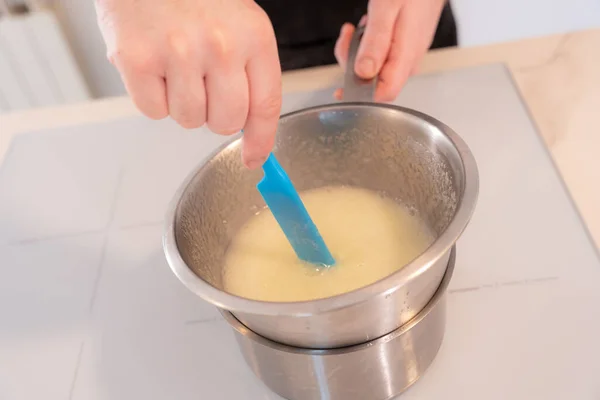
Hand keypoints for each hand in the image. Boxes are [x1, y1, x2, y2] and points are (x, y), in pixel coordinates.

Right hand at [95, 0, 281, 168]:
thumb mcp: (238, 22)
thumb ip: (249, 72)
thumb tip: (252, 134)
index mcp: (253, 35)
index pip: (265, 105)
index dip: (260, 139)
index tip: (254, 156)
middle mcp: (220, 45)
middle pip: (226, 121)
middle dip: (215, 114)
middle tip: (202, 85)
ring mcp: (177, 52)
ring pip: (190, 120)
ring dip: (182, 103)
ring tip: (174, 66)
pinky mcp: (137, 59)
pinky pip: (153, 111)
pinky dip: (152, 97)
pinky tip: (153, 66)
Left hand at [334, 0, 445, 101]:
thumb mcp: (386, 8)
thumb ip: (375, 41)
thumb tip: (363, 72)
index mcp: (406, 57)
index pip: (384, 94)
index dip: (360, 96)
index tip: (340, 88)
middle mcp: (408, 62)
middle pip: (373, 82)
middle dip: (352, 62)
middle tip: (348, 35)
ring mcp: (406, 56)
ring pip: (373, 69)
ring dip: (358, 50)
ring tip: (361, 26)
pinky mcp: (403, 50)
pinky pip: (379, 57)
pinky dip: (367, 44)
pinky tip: (368, 27)